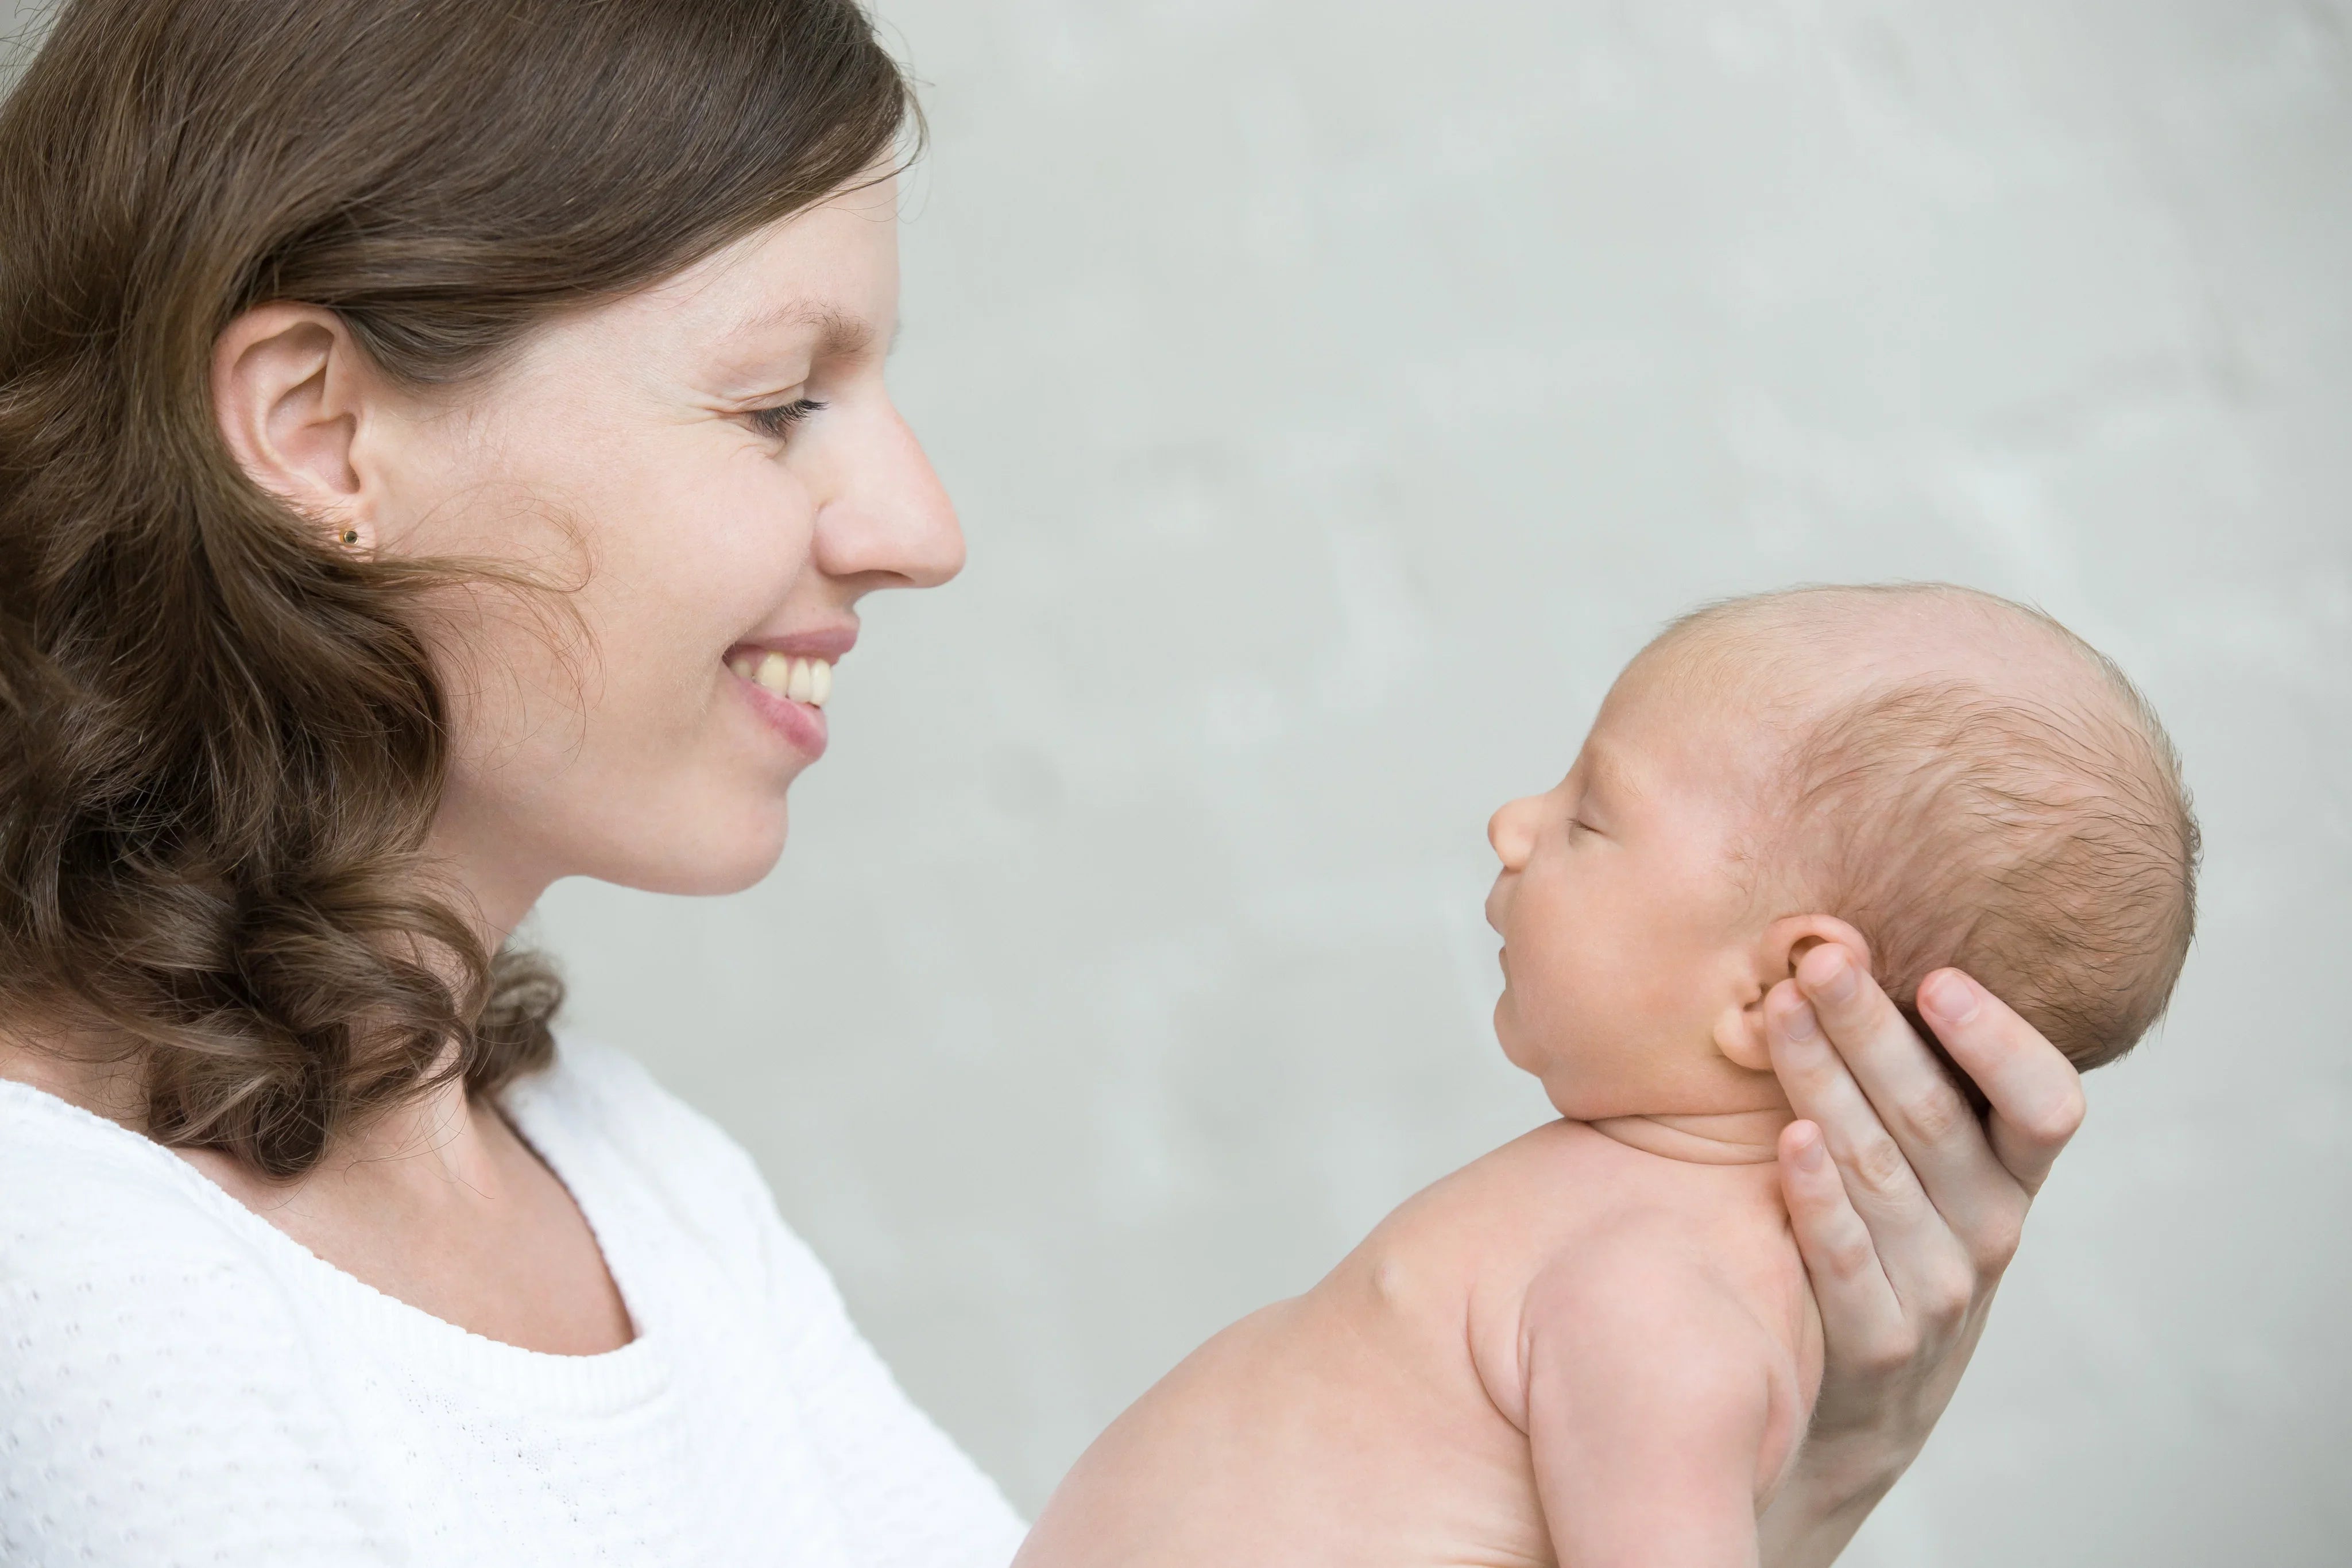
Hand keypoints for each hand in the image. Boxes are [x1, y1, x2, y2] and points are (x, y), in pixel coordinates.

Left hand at [1754, 943, 2085, 1567]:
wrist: (1849, 1404)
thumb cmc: (1877, 1241)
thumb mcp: (1918, 1169)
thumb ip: (1903, 1081)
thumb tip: (1837, 945)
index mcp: (2009, 1175)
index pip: (2044, 1103)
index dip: (2000, 1041)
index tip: (1940, 976)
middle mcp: (1989, 1228)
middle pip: (1936, 1116)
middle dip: (1873, 1028)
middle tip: (1819, 956)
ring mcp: (1938, 1290)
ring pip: (1882, 1172)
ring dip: (1826, 1085)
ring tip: (1780, 1012)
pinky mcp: (1879, 1344)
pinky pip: (1849, 1260)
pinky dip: (1820, 1200)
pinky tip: (1788, 1141)